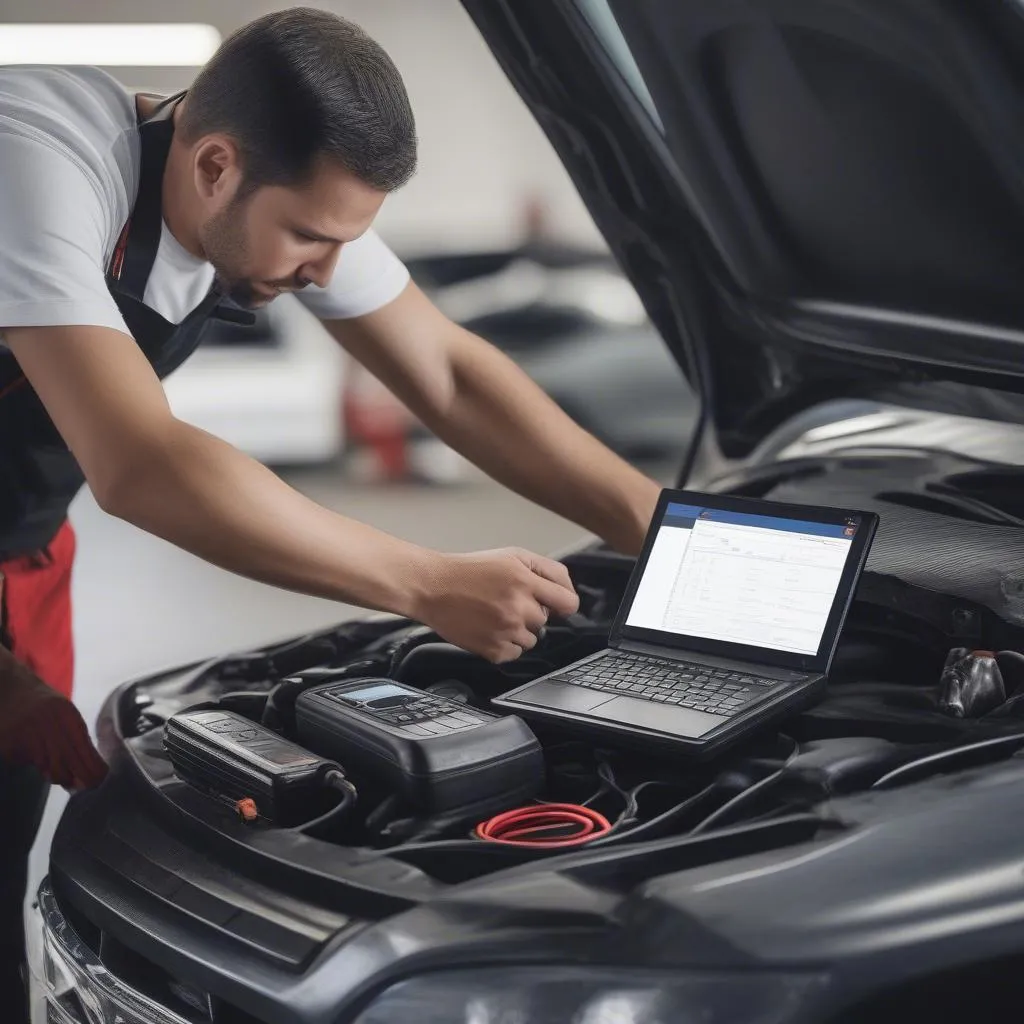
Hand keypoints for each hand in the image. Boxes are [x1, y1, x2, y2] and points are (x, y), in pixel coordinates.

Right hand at [0, 654, 107, 788]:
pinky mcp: (9, 744)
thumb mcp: (65, 715)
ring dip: (54, 772)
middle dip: (79, 779)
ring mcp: (27, 734)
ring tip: (53, 763)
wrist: (9, 688)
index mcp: (67, 715)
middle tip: (82, 785)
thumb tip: (84, 775)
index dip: (93, 770)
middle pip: (69, 763)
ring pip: (48, 768)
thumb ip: (76, 740)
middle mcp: (48, 724)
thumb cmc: (44, 706)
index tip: (99, 781)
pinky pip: (28, 763)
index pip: (85, 750)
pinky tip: (29, 746)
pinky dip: (31, 761)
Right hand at [413, 547, 579, 662]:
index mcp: (525, 580)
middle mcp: (518, 607)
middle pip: (546, 620)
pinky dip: (505, 645)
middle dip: (531, 612)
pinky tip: (489, 628)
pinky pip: (514, 653)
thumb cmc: (469, 570)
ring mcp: (506, 631)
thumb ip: (546, 570)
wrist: (433, 587)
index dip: (563, 602)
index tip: (554, 603)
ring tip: (495, 614)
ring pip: (531, 639)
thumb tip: (568, 591)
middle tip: (507, 601)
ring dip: (519, 630)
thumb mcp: (512, 556)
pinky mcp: (493, 650)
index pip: (568, 602)